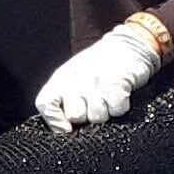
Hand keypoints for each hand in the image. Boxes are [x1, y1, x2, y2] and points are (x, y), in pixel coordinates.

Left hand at [32, 15, 172, 131]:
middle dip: (86, 117)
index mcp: (61, 79)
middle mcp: (76, 79)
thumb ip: (63, 99)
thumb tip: (62, 128)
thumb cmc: (98, 65)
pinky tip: (119, 95)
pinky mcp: (116, 84)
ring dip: (106, 112)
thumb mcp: (72, 77)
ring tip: (107, 97)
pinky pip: (117, 111)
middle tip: (94, 104)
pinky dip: (120, 107)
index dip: (54, 121)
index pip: (46, 105)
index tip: (66, 128)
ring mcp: (96, 82)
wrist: (127, 45)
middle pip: (75, 116)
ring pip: (97, 117)